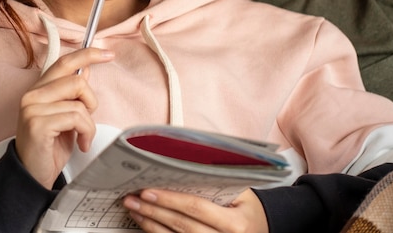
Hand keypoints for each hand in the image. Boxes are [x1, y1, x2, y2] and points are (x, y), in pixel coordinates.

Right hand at [15, 47, 113, 188]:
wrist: (33, 176)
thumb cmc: (50, 147)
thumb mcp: (66, 116)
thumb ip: (73, 93)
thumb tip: (87, 69)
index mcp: (39, 89)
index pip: (64, 63)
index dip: (88, 54)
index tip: (108, 54)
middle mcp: (32, 95)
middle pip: (77, 82)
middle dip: (91, 102)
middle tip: (87, 120)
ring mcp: (32, 109)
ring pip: (79, 103)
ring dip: (88, 123)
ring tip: (83, 137)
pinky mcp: (37, 124)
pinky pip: (76, 118)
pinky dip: (86, 132)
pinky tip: (81, 145)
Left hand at [122, 188, 268, 232]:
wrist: (260, 230)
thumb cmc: (248, 208)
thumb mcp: (240, 193)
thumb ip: (216, 183)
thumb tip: (181, 166)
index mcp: (235, 224)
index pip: (197, 209)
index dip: (170, 200)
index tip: (148, 191)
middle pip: (182, 226)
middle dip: (154, 211)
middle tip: (132, 199)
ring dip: (151, 224)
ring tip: (134, 210)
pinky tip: (146, 223)